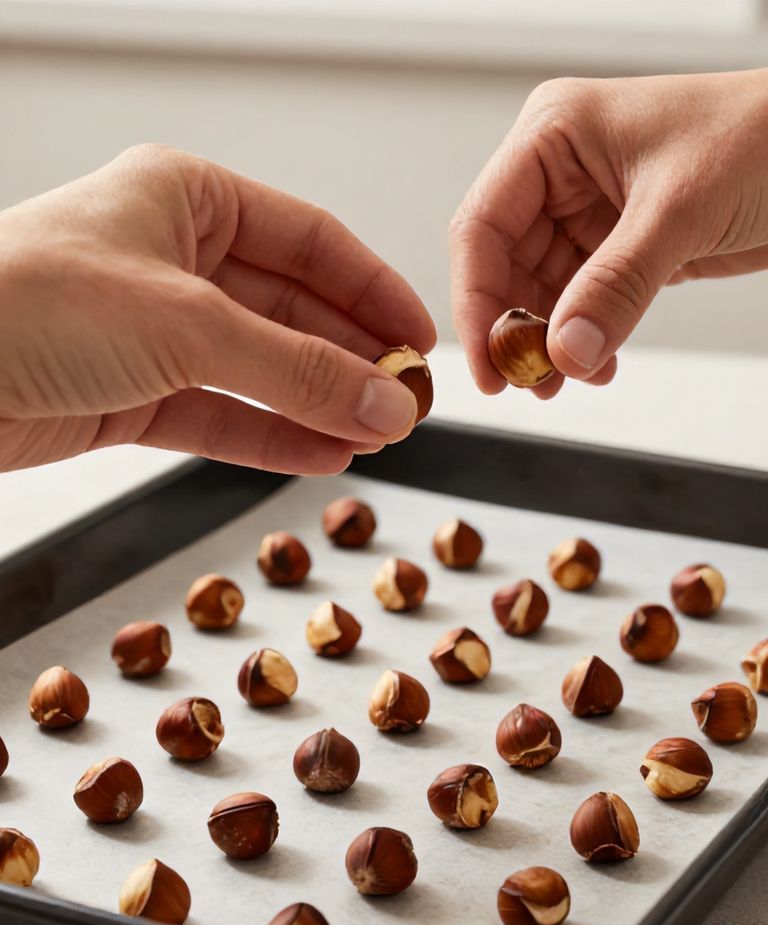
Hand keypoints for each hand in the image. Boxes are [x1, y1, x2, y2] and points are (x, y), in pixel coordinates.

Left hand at [0, 145, 434, 471]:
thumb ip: (297, 369)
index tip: (418, 337)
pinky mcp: (132, 395)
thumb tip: (385, 403)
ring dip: (319, 405)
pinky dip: (272, 438)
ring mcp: (154, 332)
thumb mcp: (188, 324)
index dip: (372, 290)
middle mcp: (173, 261)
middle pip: (291, 311)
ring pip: (261, 370)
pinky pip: (222, 416)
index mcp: (186, 200)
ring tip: (377, 436)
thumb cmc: (27, 302)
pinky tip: (324, 455)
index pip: (310, 242)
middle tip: (405, 402)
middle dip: (350, 359)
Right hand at [450, 70, 767, 397]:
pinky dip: (582, 337)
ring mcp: (587, 210)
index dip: (476, 302)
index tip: (487, 362)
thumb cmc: (764, 132)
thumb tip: (566, 350)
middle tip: (526, 381)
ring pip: (540, 291)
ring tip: (562, 380)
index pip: (483, 227)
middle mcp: (561, 173)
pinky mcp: (616, 243)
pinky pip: (579, 300)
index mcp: (554, 135)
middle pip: (504, 266)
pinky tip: (594, 362)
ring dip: (549, 342)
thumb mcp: (678, 209)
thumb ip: (616, 285)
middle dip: (515, 329)